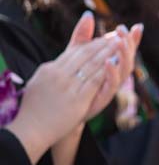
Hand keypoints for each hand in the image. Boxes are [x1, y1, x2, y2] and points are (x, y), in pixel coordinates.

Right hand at [6, 13, 124, 163]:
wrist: (31, 128)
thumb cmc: (37, 105)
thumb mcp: (43, 79)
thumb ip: (57, 65)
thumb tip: (59, 54)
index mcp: (49, 69)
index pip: (75, 52)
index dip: (93, 43)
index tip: (106, 36)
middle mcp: (57, 74)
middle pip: (85, 55)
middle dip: (103, 44)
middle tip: (118, 35)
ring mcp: (67, 86)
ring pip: (92, 65)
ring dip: (108, 52)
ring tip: (121, 44)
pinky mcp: (76, 99)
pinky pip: (94, 81)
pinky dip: (106, 71)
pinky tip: (117, 63)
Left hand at [72, 15, 142, 119]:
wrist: (61, 110)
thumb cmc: (72, 82)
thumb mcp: (75, 55)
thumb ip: (82, 37)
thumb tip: (88, 14)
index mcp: (111, 65)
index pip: (125, 49)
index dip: (132, 39)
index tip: (135, 26)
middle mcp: (114, 76)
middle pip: (128, 58)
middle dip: (128, 43)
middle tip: (123, 30)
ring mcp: (109, 87)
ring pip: (124, 70)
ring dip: (123, 55)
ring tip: (119, 42)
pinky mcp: (102, 97)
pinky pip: (111, 85)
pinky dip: (112, 73)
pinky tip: (108, 61)